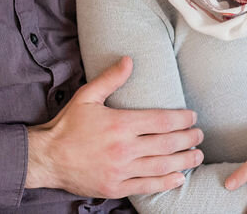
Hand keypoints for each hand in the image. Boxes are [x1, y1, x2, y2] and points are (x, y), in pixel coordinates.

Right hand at [26, 56, 202, 197]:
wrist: (46, 157)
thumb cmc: (67, 125)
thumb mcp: (87, 96)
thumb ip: (111, 79)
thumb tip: (129, 60)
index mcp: (120, 124)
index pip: (161, 120)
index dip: (181, 119)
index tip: (192, 117)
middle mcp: (124, 148)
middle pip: (166, 143)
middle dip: (188, 139)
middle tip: (200, 135)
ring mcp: (120, 170)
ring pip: (161, 166)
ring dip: (183, 161)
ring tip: (197, 155)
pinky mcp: (115, 187)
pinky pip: (147, 186)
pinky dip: (166, 183)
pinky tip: (179, 178)